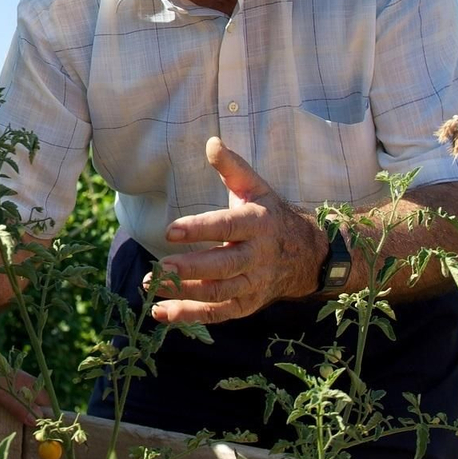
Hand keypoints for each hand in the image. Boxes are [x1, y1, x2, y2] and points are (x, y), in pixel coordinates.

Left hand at [149, 137, 322, 325]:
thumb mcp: (256, 187)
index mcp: (257, 224)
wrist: (307, 255)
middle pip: (223, 266)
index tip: (169, 231)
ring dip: (184, 293)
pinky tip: (161, 313)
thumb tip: (210, 142)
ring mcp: (253, 284)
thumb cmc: (269, 215)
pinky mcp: (247, 304)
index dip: (198, 230)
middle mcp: (257, 257)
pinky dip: (190, 316)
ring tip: (150, 287)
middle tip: (159, 269)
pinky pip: (218, 313)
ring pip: (218, 293)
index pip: (226, 226)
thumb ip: (231, 167)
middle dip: (191, 269)